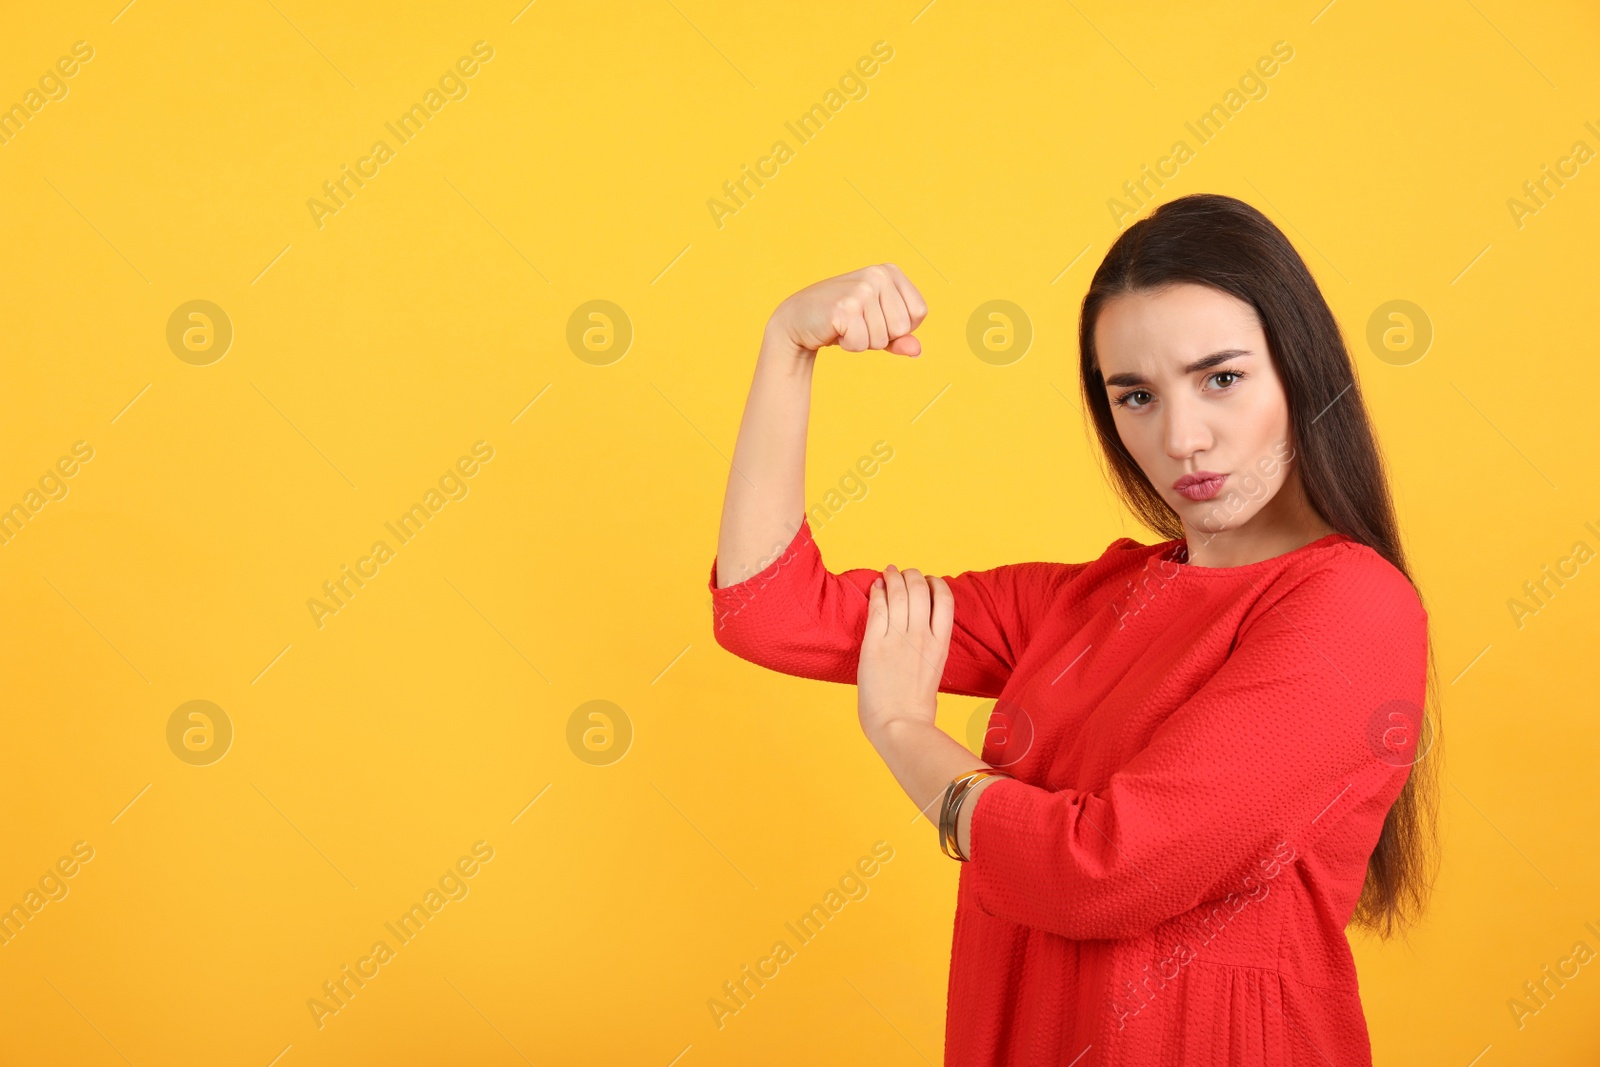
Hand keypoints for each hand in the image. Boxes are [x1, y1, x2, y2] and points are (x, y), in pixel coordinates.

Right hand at [767, 263, 927, 356]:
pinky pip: (861, 343)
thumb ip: (899, 338)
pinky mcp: (844, 308)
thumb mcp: (876, 325)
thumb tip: (916, 350)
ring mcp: (861, 289)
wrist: (798, 318)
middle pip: (902, 328)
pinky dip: (849, 345)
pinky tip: (836, 330)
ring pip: (882, 338)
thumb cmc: (842, 320)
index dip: (901, 327)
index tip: (876, 319)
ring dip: (863, 342)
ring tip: (845, 326)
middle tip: (857, 323)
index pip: (919, 312)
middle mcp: (877, 275)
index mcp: (890, 272)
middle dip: (881, 336)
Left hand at [857, 564, 952, 746]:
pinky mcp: (874, 645)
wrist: (899, 725)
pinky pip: (877, 608)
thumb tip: (924, 635)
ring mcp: (897, 639)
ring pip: (898, 593)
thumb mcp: (935, 670)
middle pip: (919, 589)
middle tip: (903, 572)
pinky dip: (876, 592)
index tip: (928, 580)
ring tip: (888, 571)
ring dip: (892, 577)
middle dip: (911, 575)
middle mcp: (921, 636)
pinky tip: (875, 587)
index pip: (945, 598)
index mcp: (940, 643)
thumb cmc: (916, 706)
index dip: (936, 583)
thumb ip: (930, 648)